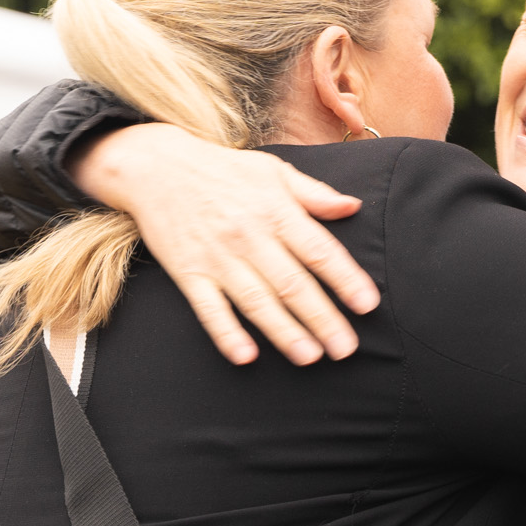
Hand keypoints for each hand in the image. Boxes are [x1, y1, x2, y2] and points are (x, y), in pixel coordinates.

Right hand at [75, 124, 375, 366]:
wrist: (156, 167)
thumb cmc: (222, 170)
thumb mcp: (273, 171)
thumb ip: (314, 194)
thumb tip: (353, 207)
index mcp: (275, 211)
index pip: (319, 250)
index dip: (346, 279)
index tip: (368, 305)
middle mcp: (249, 236)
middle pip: (293, 284)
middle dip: (322, 318)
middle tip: (346, 349)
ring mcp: (217, 257)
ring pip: (256, 301)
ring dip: (284, 332)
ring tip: (310, 357)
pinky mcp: (189, 273)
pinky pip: (209, 309)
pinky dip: (226, 333)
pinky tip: (246, 356)